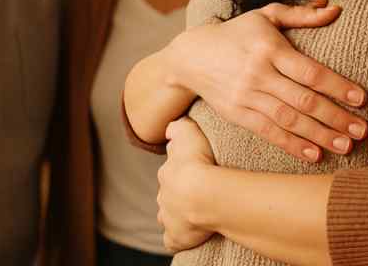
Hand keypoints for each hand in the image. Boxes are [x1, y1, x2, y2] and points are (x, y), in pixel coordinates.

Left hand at [158, 118, 216, 251]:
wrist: (204, 193)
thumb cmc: (199, 162)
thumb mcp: (188, 133)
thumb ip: (177, 128)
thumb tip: (169, 129)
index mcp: (167, 174)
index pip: (170, 172)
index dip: (181, 172)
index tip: (194, 172)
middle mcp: (163, 196)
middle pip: (168, 195)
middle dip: (178, 195)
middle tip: (198, 194)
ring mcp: (168, 217)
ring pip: (168, 216)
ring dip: (177, 216)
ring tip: (195, 214)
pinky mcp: (176, 236)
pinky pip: (173, 240)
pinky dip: (178, 238)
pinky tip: (189, 236)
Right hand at [165, 0, 367, 161]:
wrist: (191, 56)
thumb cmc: (237, 33)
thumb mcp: (266, 16)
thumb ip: (301, 14)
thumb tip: (335, 10)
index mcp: (269, 48)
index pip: (309, 71)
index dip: (337, 86)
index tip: (361, 99)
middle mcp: (259, 73)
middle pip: (303, 100)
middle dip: (335, 117)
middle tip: (362, 131)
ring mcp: (247, 96)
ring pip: (288, 120)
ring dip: (319, 135)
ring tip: (345, 146)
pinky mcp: (237, 114)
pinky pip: (268, 132)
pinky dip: (292, 145)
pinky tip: (313, 155)